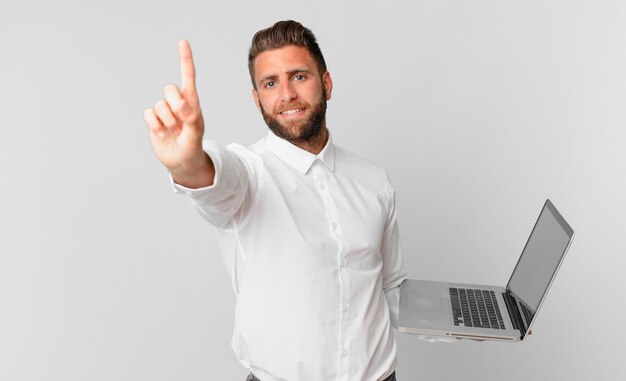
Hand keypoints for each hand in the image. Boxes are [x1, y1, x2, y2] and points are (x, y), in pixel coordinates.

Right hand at [144, 40, 213, 187]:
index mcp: (192, 101)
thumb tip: (183, 104)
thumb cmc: (192, 145)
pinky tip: (163, 133)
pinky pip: (148, 114)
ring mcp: (164, 111)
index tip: (183, 42)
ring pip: (159, 105)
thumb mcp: (195, 133)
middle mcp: (177, 102)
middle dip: (175, 105)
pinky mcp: (153, 119)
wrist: (182, 161)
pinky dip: (155, 126)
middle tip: (181, 122)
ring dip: (167, 121)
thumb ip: (191, 117)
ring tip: (175, 131)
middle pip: (169, 89)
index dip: (185, 59)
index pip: (188, 76)